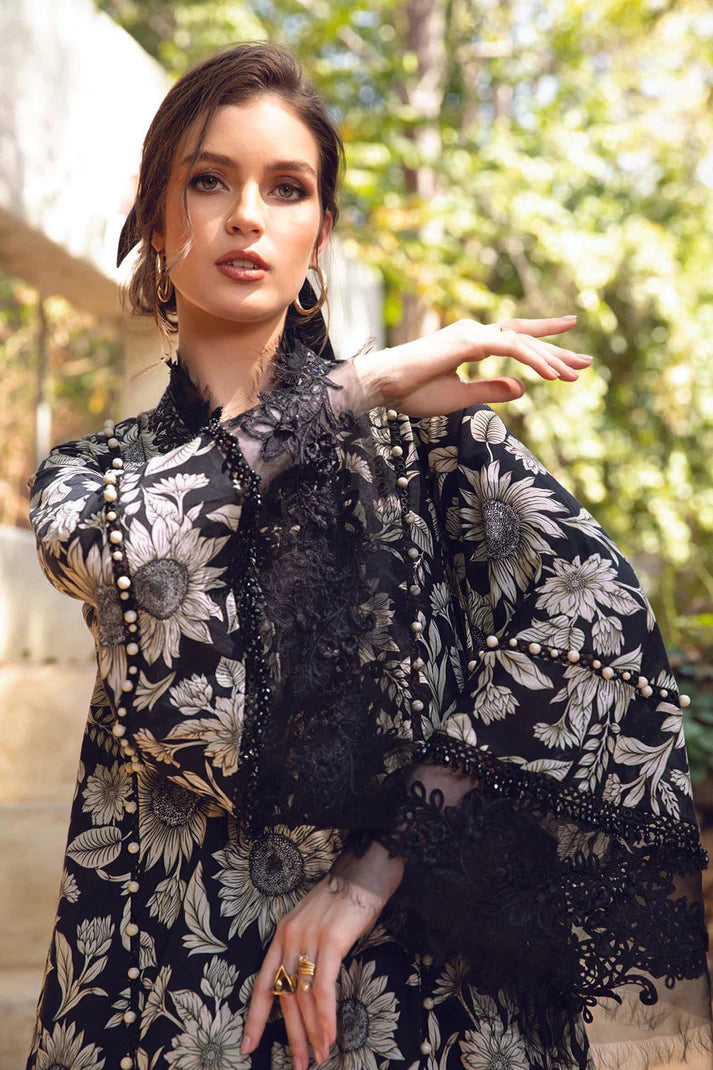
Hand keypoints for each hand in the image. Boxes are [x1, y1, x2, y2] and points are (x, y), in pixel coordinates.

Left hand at [240, 842, 404, 1067]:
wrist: (366, 867)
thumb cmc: (348, 896)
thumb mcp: (318, 922)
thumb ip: (309, 948)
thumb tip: (311, 984)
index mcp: (283, 933)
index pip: (264, 982)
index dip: (256, 1017)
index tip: (249, 1046)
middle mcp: (290, 937)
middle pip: (284, 997)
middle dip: (291, 1035)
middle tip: (299, 1063)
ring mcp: (308, 938)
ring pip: (302, 997)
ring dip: (312, 1032)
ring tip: (318, 1056)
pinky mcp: (330, 941)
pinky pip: (323, 988)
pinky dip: (325, 1016)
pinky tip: (329, 1035)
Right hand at [352, 315, 591, 417]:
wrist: (384, 386)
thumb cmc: (412, 393)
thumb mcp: (461, 398)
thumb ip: (491, 390)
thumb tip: (523, 389)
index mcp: (471, 343)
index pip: (515, 341)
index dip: (543, 347)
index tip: (568, 359)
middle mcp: (475, 332)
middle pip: (525, 337)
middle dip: (557, 350)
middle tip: (586, 362)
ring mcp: (472, 333)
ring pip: (522, 342)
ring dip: (551, 358)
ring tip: (575, 374)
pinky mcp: (469, 341)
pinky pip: (511, 348)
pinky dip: (533, 360)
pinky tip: (552, 375)